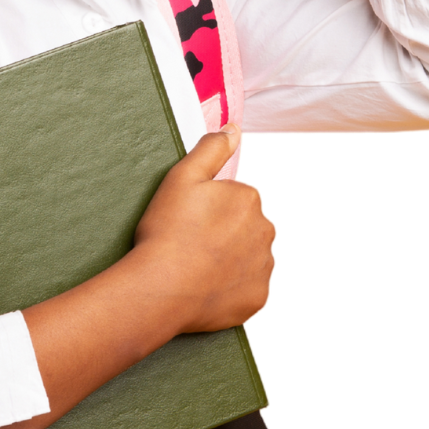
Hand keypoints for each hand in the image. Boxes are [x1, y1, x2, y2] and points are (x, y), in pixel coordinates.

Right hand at [130, 127, 275, 333]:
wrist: (162, 288)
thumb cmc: (168, 231)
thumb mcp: (182, 178)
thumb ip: (211, 149)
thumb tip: (234, 129)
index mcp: (250, 199)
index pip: (236, 198)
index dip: (210, 209)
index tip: (189, 220)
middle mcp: (266, 231)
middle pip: (247, 227)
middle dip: (227, 233)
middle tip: (192, 243)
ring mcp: (264, 268)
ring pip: (250, 258)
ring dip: (232, 260)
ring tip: (198, 267)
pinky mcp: (258, 299)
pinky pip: (249, 289)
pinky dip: (233, 288)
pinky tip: (208, 288)